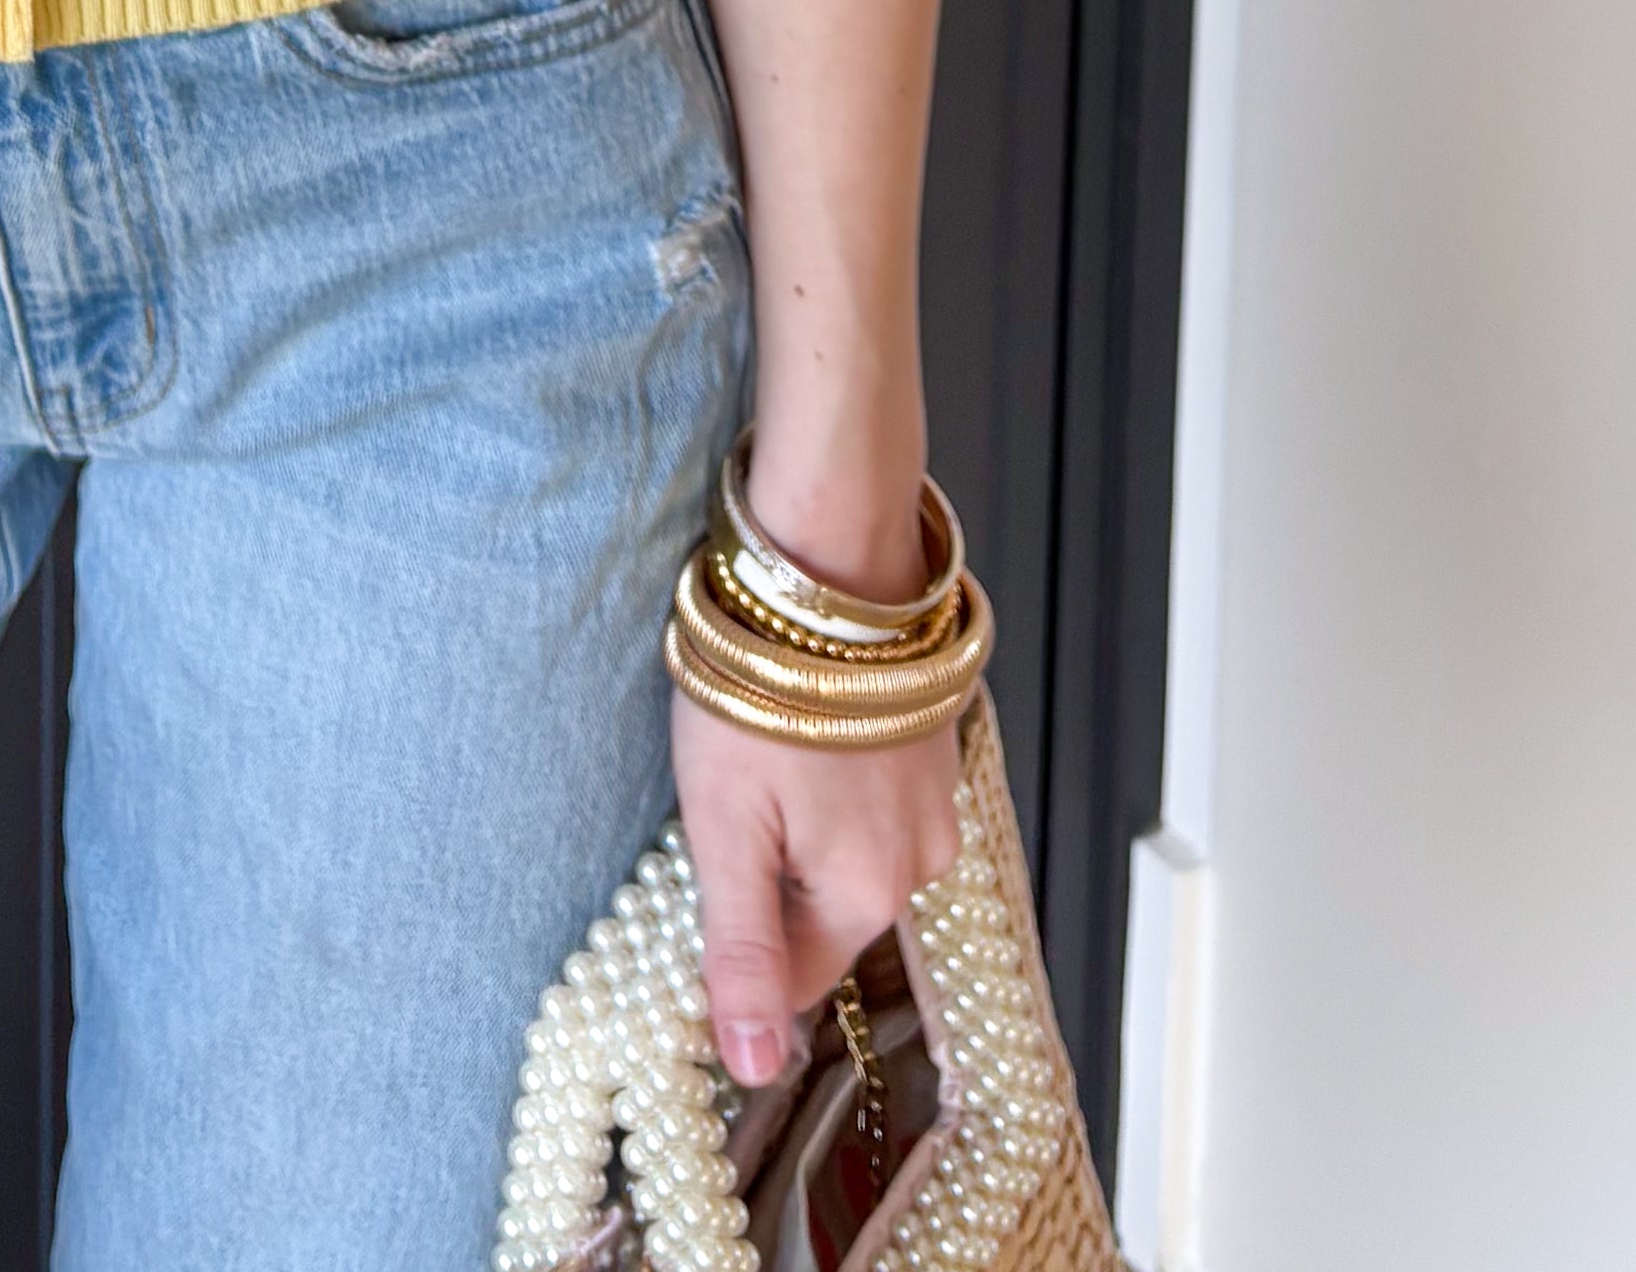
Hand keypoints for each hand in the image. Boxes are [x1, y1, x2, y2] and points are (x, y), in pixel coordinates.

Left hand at [672, 691, 965, 1089]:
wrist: (831, 568)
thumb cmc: (765, 688)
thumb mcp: (725, 825)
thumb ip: (742, 949)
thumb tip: (752, 1066)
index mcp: (863, 896)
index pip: (791, 980)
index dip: (734, 946)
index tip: (699, 877)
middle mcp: (917, 867)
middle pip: (822, 918)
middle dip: (770, 876)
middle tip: (729, 796)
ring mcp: (935, 809)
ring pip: (849, 861)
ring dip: (804, 829)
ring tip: (766, 756)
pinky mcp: (934, 757)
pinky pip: (875, 809)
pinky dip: (837, 789)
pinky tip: (807, 735)